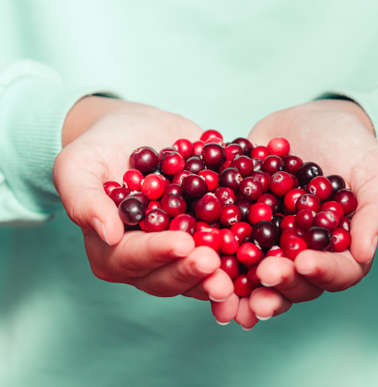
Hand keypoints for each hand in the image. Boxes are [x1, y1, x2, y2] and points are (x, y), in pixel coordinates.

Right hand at [53, 97, 232, 302]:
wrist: (137, 131)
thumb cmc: (100, 148)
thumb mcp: (78, 166)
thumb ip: (84, 199)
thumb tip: (106, 233)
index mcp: (113, 250)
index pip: (132, 259)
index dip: (157, 254)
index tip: (182, 243)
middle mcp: (149, 258)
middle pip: (169, 275)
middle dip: (192, 271)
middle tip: (215, 261)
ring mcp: (181, 249)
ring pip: (199, 271)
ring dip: (220, 274)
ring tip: (240, 266)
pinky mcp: (207, 233)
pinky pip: (225, 248)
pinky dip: (242, 252)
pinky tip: (260, 249)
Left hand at [234, 99, 377, 328]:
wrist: (314, 120)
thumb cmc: (353, 147)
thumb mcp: (376, 172)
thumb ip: (375, 212)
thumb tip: (364, 254)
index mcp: (338, 249)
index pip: (337, 272)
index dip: (322, 273)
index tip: (304, 264)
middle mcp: (302, 252)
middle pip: (293, 281)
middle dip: (278, 284)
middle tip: (265, 275)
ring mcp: (270, 240)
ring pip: (257, 270)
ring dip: (241, 286)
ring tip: (225, 290)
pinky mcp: (243, 221)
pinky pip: (228, 237)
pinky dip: (215, 248)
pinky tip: (199, 253)